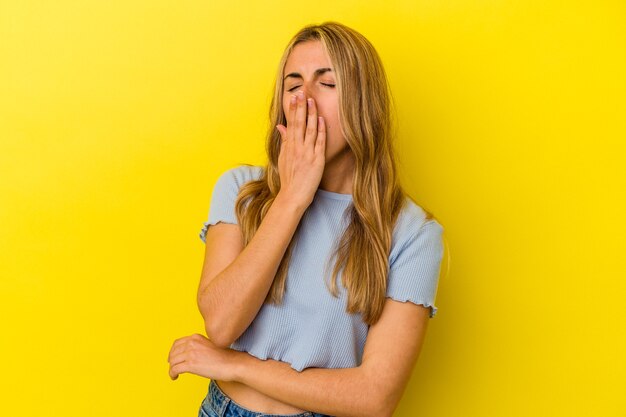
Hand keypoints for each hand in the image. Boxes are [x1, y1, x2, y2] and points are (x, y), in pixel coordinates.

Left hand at [168, 333, 238, 380]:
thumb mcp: (210, 345)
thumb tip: (190, 356)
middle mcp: (192, 343)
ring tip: (174, 374)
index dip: (173, 351)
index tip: (172, 358)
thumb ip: (199, 347)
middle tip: (172, 367)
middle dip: (171, 360)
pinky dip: (172, 374)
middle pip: (173, 352)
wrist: (232, 363)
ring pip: (172, 361)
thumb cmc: (225, 357)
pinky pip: (174, 369)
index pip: (177, 343)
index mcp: (196, 337)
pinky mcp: (191, 364)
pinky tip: (175, 377)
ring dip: (171, 369)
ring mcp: (191, 353)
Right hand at [276, 90, 325, 207]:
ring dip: (311, 114)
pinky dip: (320, 130)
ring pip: (309, 130)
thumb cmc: (289, 178)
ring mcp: (307, 153)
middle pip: (299, 123)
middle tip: (302, 92)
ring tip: (312, 101)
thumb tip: (281, 126)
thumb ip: (284, 141)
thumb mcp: (283, 158)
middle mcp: (297, 148)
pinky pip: (319, 142)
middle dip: (301, 107)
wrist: (293, 196)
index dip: (294, 109)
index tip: (295, 96)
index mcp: (289, 146)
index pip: (291, 123)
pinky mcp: (316, 160)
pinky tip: (321, 119)